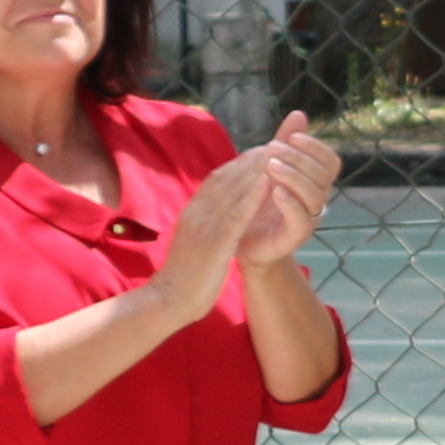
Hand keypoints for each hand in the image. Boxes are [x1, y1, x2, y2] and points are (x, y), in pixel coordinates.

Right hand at [154, 154, 276, 322]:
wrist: (168, 300)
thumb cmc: (183, 276)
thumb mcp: (192, 241)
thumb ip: (202, 224)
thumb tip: (215, 212)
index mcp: (192, 212)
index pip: (216, 179)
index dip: (238, 164)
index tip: (257, 152)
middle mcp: (197, 212)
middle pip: (226, 178)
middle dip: (250, 160)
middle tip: (273, 144)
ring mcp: (205, 225)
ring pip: (233, 190)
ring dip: (255, 170)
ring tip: (276, 153)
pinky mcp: (215, 241)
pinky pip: (236, 214)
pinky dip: (252, 196)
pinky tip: (268, 183)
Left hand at [232, 112, 341, 274]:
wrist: (242, 240)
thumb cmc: (258, 202)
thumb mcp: (269, 168)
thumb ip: (285, 143)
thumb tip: (299, 114)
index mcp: (314, 182)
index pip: (330, 160)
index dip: (316, 146)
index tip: (292, 136)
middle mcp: (317, 199)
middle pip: (323, 175)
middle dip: (299, 158)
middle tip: (273, 148)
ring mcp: (309, 218)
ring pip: (315, 195)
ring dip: (294, 176)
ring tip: (270, 167)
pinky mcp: (296, 236)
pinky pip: (302, 218)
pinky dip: (290, 202)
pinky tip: (274, 190)